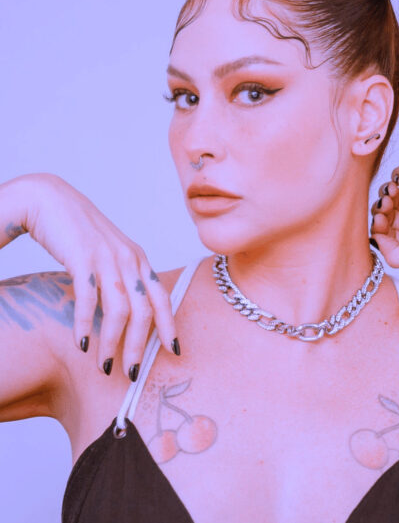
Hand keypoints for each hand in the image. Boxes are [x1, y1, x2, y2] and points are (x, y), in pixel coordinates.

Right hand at [18, 173, 178, 378]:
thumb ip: (122, 277)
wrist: (49, 200)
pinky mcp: (83, 257)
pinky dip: (86, 325)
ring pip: (120, 309)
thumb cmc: (79, 232)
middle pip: (145, 310)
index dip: (170, 325)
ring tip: (105, 366)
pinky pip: (89, 298)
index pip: (162, 297)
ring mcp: (108, 257)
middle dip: (141, 345)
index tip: (174, 350)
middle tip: (134, 373)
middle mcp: (129, 258)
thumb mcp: (109, 254)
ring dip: (113, 342)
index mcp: (138, 259)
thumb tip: (128, 310)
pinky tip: (82, 344)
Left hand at [370, 162, 398, 268]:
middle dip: (382, 208)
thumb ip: (398, 256)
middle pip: (388, 215)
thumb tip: (375, 241)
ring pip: (393, 195)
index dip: (379, 227)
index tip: (381, 219)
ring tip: (393, 189)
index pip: (388, 236)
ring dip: (387, 191)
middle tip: (386, 202)